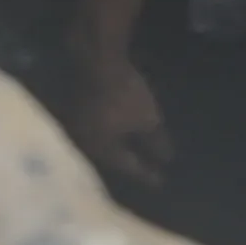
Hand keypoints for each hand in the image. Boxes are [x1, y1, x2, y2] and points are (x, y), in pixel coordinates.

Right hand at [65, 58, 173, 188]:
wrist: (99, 62)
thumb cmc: (125, 95)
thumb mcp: (148, 120)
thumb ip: (157, 142)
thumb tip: (166, 160)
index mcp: (101, 150)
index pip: (128, 168)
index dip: (146, 174)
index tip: (160, 183)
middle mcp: (85, 144)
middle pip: (111, 159)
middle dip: (129, 164)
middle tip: (146, 171)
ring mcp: (79, 127)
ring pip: (103, 144)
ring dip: (120, 149)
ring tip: (133, 154)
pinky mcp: (79, 110)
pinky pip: (99, 129)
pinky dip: (113, 133)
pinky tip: (120, 133)